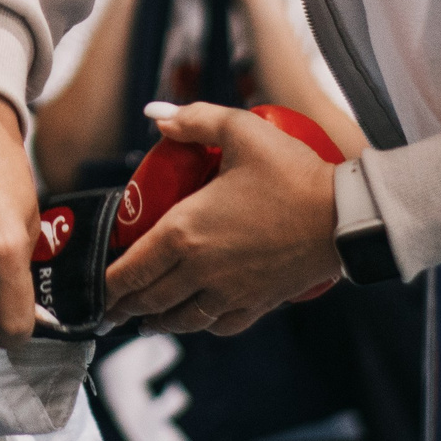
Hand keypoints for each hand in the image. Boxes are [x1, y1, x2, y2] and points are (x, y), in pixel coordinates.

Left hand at [103, 103, 343, 335]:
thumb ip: (193, 120)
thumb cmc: (292, 173)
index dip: (107, 284)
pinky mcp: (258, 303)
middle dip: (124, 305)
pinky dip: (200, 325)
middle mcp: (201, 270)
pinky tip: (196, 320)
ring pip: (181, 319)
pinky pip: (219, 325)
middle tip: (109, 307)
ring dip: (156, 320)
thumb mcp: (240, 130)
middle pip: (150, 299)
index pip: (131, 269)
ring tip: (143, 318)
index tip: (95, 288)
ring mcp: (230, 292)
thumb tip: (155, 114)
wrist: (345, 215)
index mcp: (185, 232)